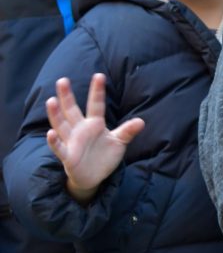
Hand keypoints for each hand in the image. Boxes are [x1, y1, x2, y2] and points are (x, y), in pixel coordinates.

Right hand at [46, 74, 144, 204]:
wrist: (94, 176)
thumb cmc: (105, 154)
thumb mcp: (119, 141)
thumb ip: (128, 131)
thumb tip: (142, 121)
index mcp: (95, 123)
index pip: (96, 104)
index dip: (98, 91)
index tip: (99, 75)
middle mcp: (81, 129)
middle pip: (72, 110)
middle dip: (67, 96)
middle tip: (62, 80)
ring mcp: (72, 142)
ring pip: (61, 125)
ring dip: (56, 114)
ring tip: (52, 101)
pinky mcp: (68, 156)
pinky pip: (59, 148)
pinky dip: (54, 141)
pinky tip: (50, 133)